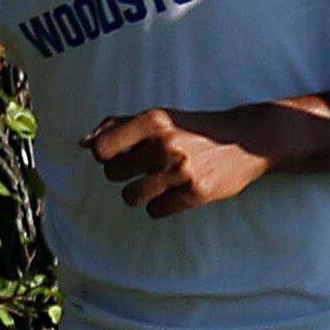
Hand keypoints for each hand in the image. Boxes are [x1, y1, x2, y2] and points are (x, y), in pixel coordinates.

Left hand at [87, 108, 276, 216]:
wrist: (246, 139)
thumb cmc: (196, 128)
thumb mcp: (160, 117)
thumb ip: (119, 126)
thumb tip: (82, 143)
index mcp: (153, 120)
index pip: (102, 149)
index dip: (105, 155)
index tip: (120, 155)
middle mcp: (165, 144)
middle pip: (112, 174)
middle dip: (123, 174)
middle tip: (144, 168)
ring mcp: (180, 170)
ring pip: (130, 197)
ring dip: (139, 193)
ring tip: (158, 182)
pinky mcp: (195, 193)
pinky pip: (155, 211)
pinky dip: (160, 205)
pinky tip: (175, 192)